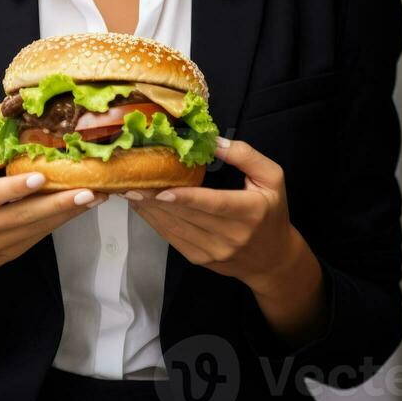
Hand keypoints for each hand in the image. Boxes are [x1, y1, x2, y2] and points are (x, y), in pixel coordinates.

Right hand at [0, 146, 107, 281]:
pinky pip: (38, 237)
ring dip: (68, 213)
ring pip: (37, 228)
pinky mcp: (9, 255)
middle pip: (24, 215)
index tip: (42, 177)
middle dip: (59, 203)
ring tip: (94, 197)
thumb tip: (22, 138)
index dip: (17, 187)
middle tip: (89, 190)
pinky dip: (59, 222)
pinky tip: (77, 209)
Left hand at [120, 137, 300, 294]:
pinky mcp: (200, 259)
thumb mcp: (272, 177)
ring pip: (175, 229)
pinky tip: (142, 206)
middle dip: (156, 199)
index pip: (214, 204)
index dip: (187, 198)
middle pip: (188, 215)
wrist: (272, 260)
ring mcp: (213, 251)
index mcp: (250, 212)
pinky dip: (155, 222)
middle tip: (131, 181)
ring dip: (150, 210)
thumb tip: (213, 140)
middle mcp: (231, 236)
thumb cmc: (271, 212)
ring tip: (129, 190)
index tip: (162, 190)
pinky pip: (173, 239)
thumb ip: (245, 155)